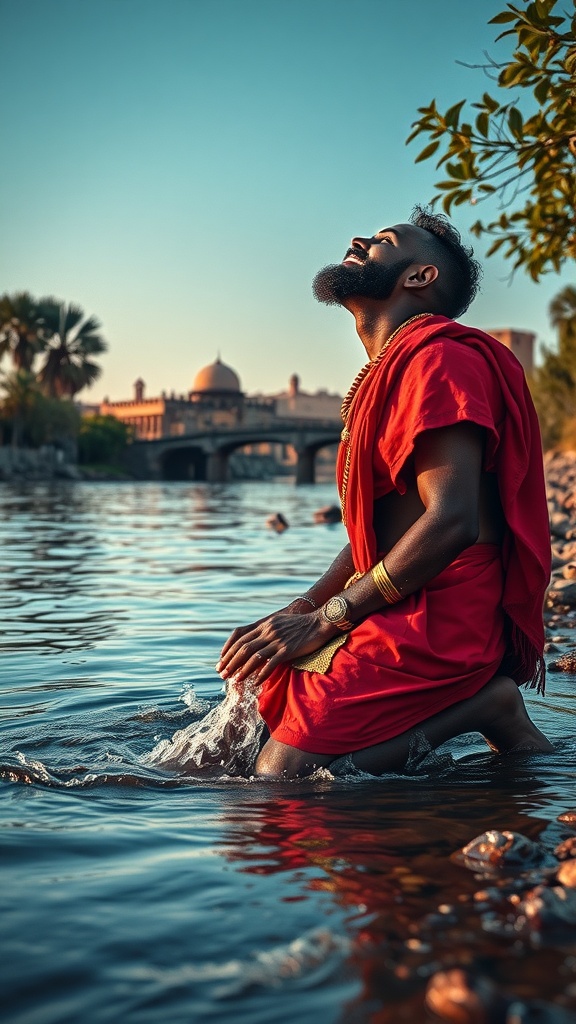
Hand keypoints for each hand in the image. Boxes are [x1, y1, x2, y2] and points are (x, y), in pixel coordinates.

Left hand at [217, 609, 334, 684]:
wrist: (321, 622)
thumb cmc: (300, 624)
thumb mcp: (279, 621)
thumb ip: (265, 629)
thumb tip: (253, 642)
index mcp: (264, 624)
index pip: (239, 636)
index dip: (228, 649)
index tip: (221, 660)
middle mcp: (268, 631)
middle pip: (243, 647)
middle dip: (230, 662)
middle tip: (222, 674)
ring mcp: (277, 640)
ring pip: (253, 657)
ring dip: (242, 670)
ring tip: (235, 680)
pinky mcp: (288, 650)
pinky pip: (271, 664)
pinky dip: (261, 674)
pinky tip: (256, 682)